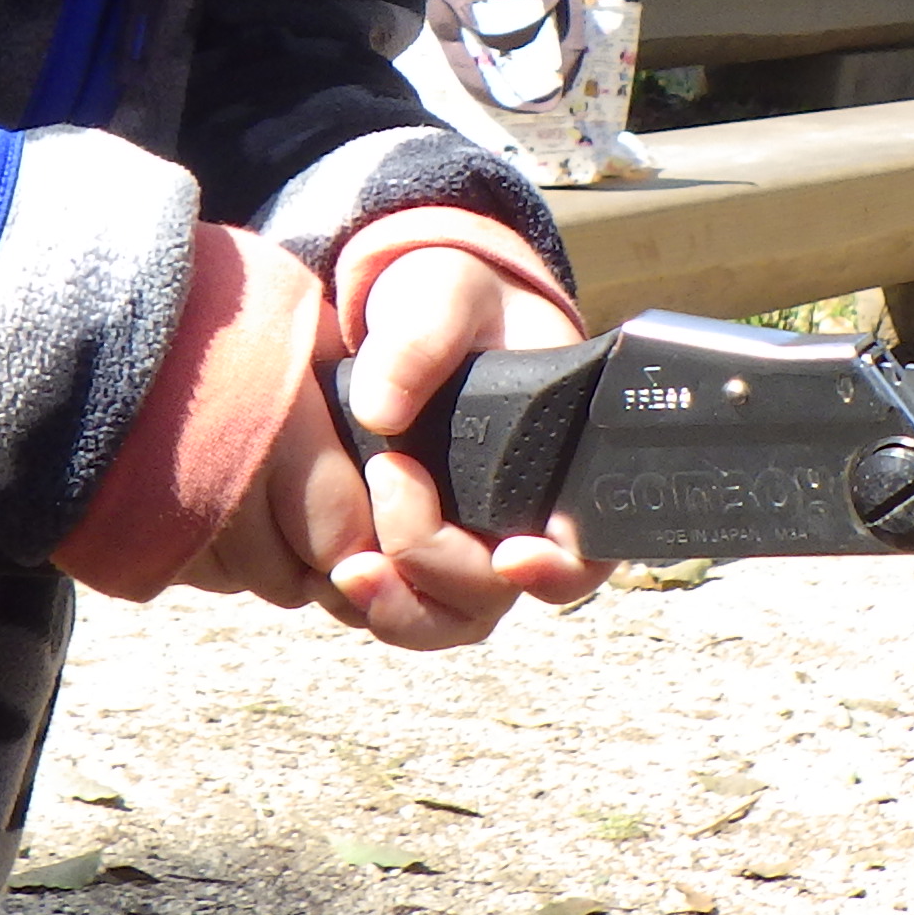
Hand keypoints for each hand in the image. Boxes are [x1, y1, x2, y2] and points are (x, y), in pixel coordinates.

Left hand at [319, 247, 605, 647]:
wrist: (410, 313)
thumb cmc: (455, 300)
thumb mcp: (446, 293)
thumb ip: (423, 337)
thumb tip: (381, 410)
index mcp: (563, 471)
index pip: (586, 553)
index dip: (557, 572)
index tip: (511, 556)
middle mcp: (519, 527)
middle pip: (494, 600)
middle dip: (436, 568)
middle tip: (388, 486)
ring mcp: (461, 550)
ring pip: (441, 621)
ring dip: (395, 607)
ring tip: (345, 568)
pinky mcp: (406, 557)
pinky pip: (392, 607)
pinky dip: (361, 600)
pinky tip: (327, 560)